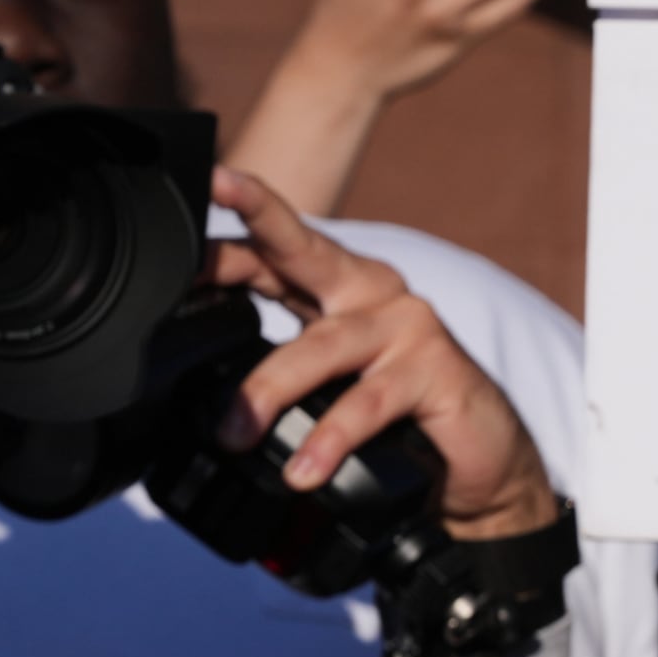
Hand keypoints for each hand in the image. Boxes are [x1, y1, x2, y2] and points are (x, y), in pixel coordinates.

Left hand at [209, 166, 556, 540]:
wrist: (484, 462)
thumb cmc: (402, 420)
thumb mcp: (332, 390)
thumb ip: (282, 378)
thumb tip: (201, 400)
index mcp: (338, 290)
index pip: (272, 253)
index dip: (221, 245)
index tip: (173, 226)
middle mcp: (372, 294)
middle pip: (305, 247)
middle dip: (260, 214)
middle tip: (221, 188)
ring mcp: (408, 328)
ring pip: (322, 345)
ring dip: (270, 388)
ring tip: (235, 434)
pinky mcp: (436, 371)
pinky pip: (368, 403)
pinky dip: (331, 437)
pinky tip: (306, 468)